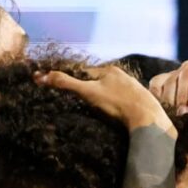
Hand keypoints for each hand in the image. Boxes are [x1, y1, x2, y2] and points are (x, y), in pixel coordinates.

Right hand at [37, 66, 174, 134]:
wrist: (147, 118)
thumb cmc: (116, 103)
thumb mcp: (88, 92)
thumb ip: (66, 83)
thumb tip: (41, 76)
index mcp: (110, 70)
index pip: (86, 72)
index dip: (75, 80)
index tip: (66, 90)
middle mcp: (123, 75)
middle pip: (100, 81)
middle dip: (90, 90)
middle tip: (82, 103)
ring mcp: (133, 88)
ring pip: (113, 91)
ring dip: (104, 98)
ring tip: (98, 110)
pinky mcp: (140, 101)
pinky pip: (123, 101)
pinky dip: (116, 106)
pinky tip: (115, 114)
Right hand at [149, 50, 187, 114]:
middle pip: (187, 69)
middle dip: (183, 91)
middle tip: (184, 114)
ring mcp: (187, 70)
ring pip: (172, 76)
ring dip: (170, 97)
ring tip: (175, 117)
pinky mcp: (173, 80)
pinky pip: (159, 82)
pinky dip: (157, 95)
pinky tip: (161, 110)